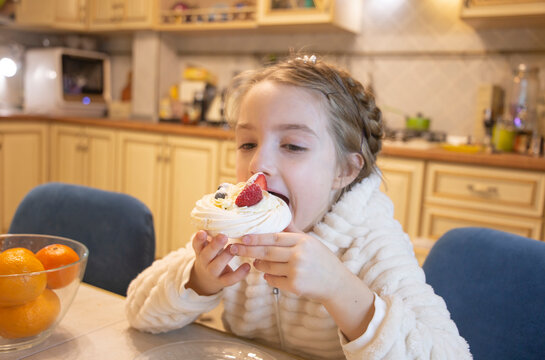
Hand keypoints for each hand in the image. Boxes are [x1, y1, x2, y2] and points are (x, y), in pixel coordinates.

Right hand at [185, 230, 249, 295]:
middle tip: (223, 236)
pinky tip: (247, 266)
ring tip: (234, 248)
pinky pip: (230, 279)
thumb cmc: (212, 255)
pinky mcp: (222, 282)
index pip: (197, 244)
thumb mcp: (208, 245)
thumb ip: (213, 234)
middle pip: (207, 254)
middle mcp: (204, 261)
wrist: (207, 278)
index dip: (199, 238)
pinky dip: (239, 274)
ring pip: (217, 266)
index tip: (202, 232)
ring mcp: (212, 272)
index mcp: (201, 250)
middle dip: (215, 245)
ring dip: (226, 257)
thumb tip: (226, 213)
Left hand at [229, 223, 349, 302]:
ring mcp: (297, 271)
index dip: (257, 237)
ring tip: (255, 263)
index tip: (243, 237)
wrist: (336, 283)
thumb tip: (280, 214)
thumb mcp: (310, 242)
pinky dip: (268, 277)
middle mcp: (299, 254)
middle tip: (233, 249)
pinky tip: (268, 275)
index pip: (274, 237)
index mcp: (302, 241)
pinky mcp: (295, 285)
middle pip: (267, 252)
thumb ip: (293, 231)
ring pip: (268, 267)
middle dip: (248, 250)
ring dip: (258, 265)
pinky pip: (273, 280)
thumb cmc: (321, 260)